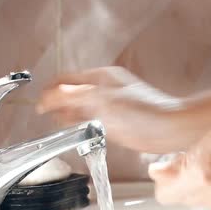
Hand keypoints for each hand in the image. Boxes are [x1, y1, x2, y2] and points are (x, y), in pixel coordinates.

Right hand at [38, 66, 198, 152]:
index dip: (50, 92)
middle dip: (57, 103)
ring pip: (81, 107)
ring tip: (58, 123)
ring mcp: (110, 106)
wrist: (171, 130)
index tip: (39, 105)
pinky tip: (78, 131)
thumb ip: (76, 98)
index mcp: (101, 78)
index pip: (66, 81)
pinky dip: (81, 124)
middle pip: (72, 93)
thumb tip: (51, 96)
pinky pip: (91, 120)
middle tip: (45, 115)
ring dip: (68, 115)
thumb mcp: (104, 102)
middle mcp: (104, 89)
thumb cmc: (147, 113)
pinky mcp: (116, 122)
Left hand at [148, 116, 210, 209]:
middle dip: (184, 183)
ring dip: (204, 188)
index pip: (165, 193)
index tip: (169, 168)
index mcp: (202, 174)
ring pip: (202, 204)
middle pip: (182, 200)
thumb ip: (182, 158)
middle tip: (199, 163)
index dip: (165, 179)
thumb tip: (157, 171)